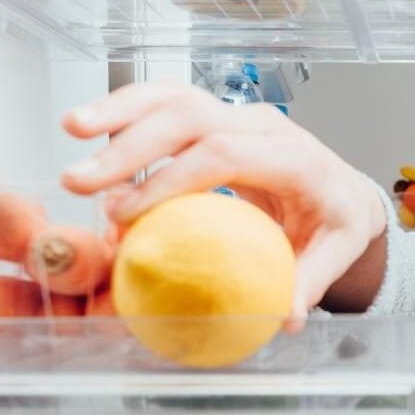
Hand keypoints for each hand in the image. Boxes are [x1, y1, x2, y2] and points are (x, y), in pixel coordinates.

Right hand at [60, 80, 386, 324]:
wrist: (343, 191)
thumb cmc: (335, 223)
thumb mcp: (335, 254)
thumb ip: (309, 282)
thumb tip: (285, 318)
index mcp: (294, 157)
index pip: (225, 154)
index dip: (171, 179)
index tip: (127, 213)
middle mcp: (264, 126)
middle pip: (190, 117)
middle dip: (130, 145)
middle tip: (81, 182)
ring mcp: (238, 115)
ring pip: (174, 96)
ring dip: (119, 111)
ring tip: (71, 129)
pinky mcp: (217, 116)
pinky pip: (168, 102)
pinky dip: (127, 110)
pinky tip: (88, 127)